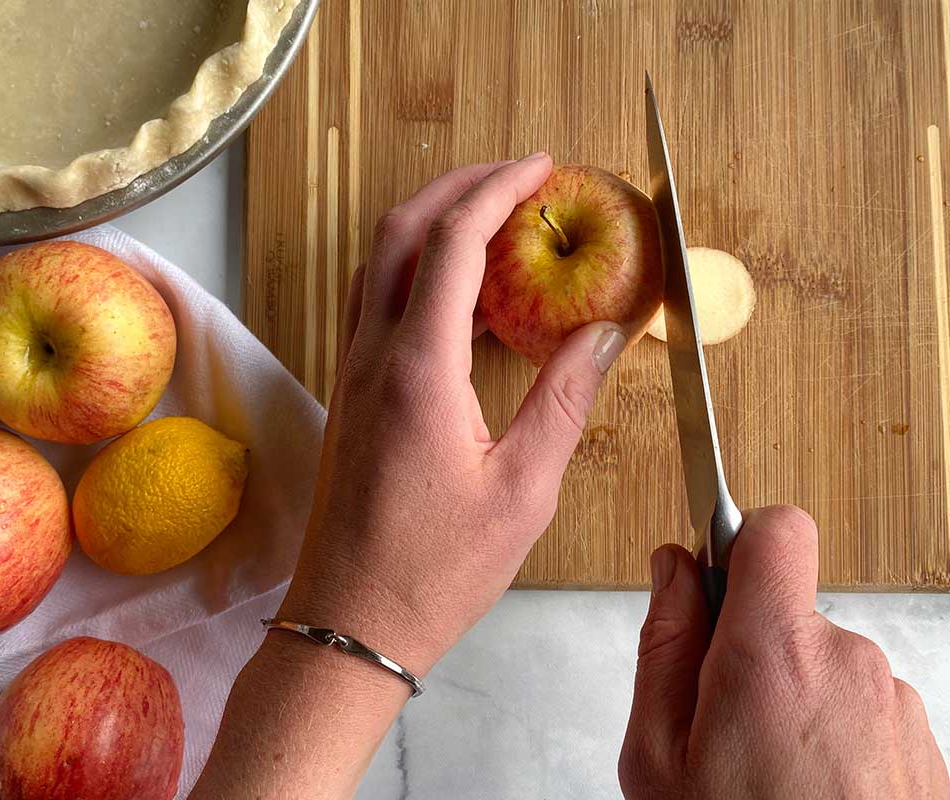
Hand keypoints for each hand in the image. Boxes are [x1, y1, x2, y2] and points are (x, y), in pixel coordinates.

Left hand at [193, 154, 626, 797]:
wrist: (349, 622)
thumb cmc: (435, 571)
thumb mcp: (523, 492)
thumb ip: (565, 402)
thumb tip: (602, 335)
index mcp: (419, 372)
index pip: (451, 243)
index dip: (497, 190)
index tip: (541, 166)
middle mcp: (372, 357)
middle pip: (400, 231)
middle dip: (458, 185)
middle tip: (517, 175)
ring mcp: (350, 373)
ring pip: (377, 261)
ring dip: (427, 221)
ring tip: (487, 215)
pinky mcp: (347, 395)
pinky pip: (371, 301)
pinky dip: (410, 267)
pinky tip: (451, 289)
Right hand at [619, 505, 949, 798]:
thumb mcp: (657, 753)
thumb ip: (663, 642)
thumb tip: (673, 570)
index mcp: (775, 653)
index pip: (774, 530)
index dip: (737, 543)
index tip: (714, 574)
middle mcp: (850, 665)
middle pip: (791, 613)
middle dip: (752, 652)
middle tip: (720, 728)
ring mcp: (897, 707)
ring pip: (827, 667)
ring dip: (795, 703)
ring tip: (766, 776)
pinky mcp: (923, 747)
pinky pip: (865, 711)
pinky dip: (834, 739)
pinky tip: (807, 792)